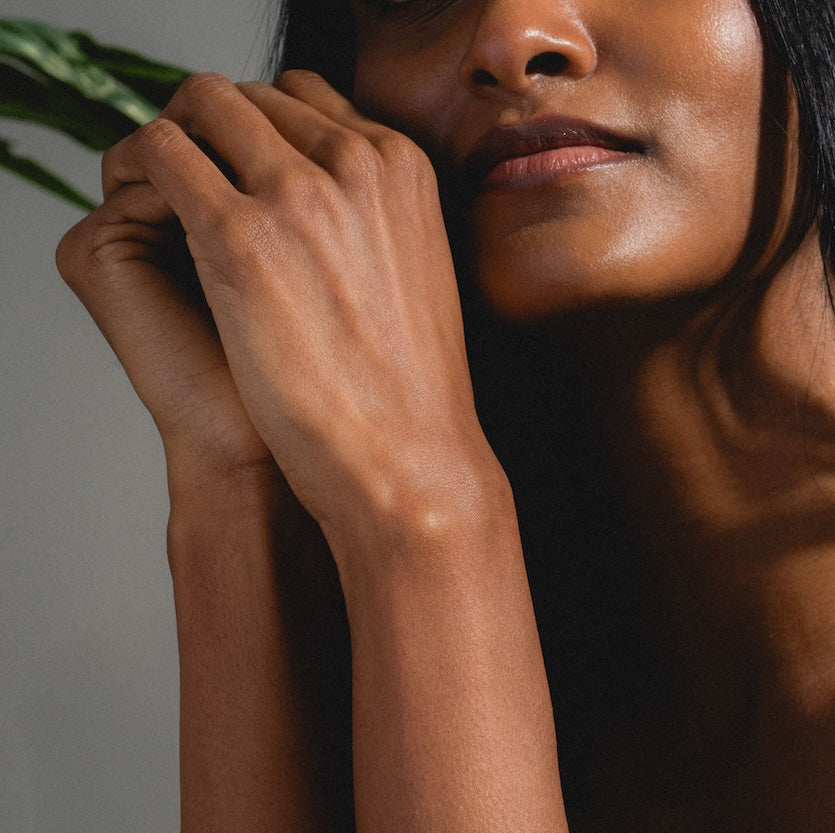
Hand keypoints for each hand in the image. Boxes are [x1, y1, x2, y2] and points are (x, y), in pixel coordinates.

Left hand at [81, 71, 494, 550]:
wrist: (409, 460)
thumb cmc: (411, 394)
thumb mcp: (419, 277)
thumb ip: (374, 220)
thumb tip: (324, 208)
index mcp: (405, 170)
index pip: (307, 99)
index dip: (263, 135)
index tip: (244, 179)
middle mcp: (357, 161)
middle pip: (251, 96)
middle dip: (215, 136)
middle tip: (197, 195)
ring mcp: (299, 192)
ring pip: (198, 106)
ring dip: (176, 149)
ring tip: (171, 211)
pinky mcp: (238, 234)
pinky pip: (159, 154)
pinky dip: (142, 176)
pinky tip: (153, 229)